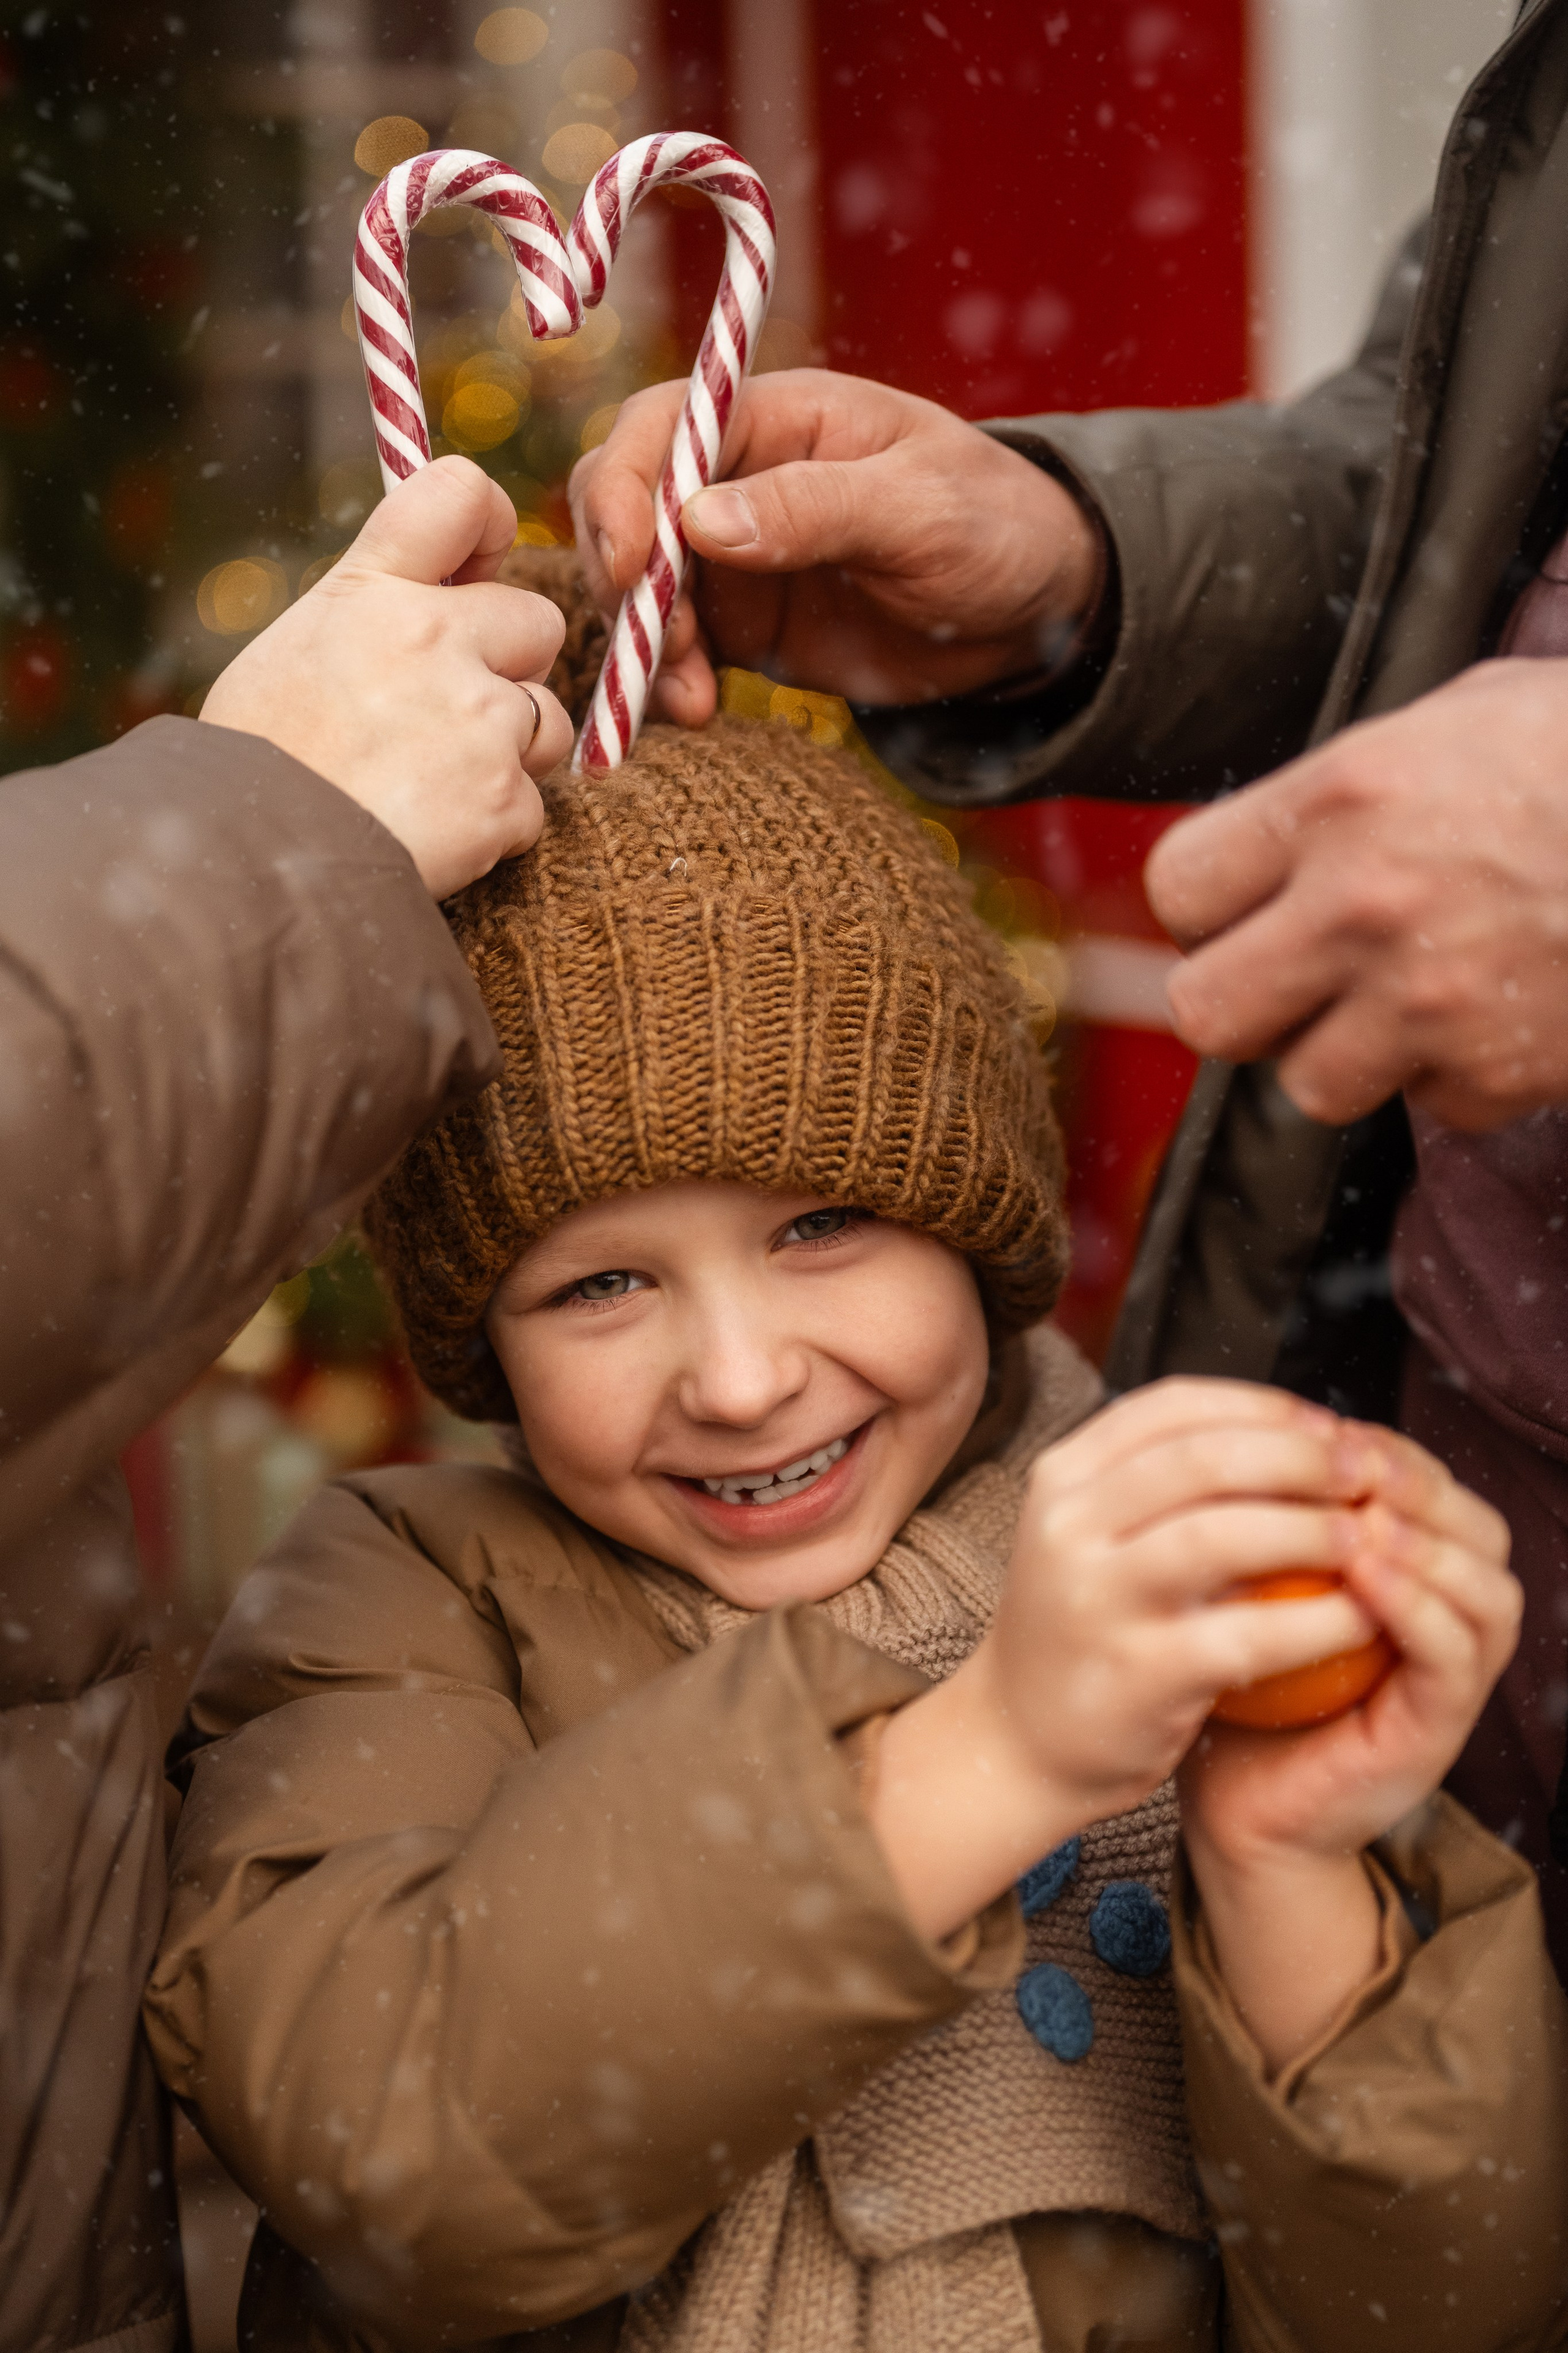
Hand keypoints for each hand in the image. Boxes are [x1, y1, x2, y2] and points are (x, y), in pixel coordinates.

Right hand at [201, 458, 574, 898]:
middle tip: (446, 716)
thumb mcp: (297, 647)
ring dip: (511, 753)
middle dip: (510, 668)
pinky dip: (495, 827)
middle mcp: (435, 636)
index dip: (488, 523)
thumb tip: (446, 588)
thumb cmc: (262, 761)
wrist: (253, 864)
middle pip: (537, 622)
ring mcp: (477, 717)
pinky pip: (532, 805)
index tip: (480, 564)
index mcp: (372, 589)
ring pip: (546, 720)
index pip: (459, 494)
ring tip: (433, 784)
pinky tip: (433, 833)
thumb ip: (374, 611)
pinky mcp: (501, 797)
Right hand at [568, 368, 1100, 722]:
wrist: (1029, 612)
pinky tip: (698, 711)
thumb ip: (815, 508)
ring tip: (687, 695)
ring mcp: (730, 555)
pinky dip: (668, 681)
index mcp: (776, 416)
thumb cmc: (991, 524)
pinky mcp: (740, 623)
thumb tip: (699, 520)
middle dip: (622, 576)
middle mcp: (735, 478)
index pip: (661, 426)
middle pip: (624, 506)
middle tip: (659, 642)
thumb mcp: (919, 508)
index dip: (624, 487)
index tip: (629, 563)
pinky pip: (674, 648)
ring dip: (642, 641)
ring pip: (637, 587)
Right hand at [866, 1379, 1382, 1940]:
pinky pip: (1247, 1633)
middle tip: (1369, 1472)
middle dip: (1303, 1457)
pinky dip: (1318, 1621)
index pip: (1175, 1405)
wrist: (1020, 1739)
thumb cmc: (1083, 1625)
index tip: (1330, 1426)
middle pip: (1205, 1458)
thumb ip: (1166, 1483)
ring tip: (1371, 1537)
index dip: (1266, 1406)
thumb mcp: (1096, 1532)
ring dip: (1315, 1530)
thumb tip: (1297, 1432)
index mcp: (1064, 1474)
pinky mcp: (1136, 1672)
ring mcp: (1095, 1598)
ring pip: (1224, 1536)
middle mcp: (1068, 1524)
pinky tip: (1363, 1619)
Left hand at [1145, 658, 1567, 1129]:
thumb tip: (1275, 843)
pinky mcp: (1501, 1072)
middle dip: (1245, 1002)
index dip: (1203, 907)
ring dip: (1350, 1052)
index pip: (1177, 885)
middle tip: (1296, 977)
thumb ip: (1350, 787)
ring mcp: (1431, 1000)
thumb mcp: (1466, 716)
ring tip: (1412, 997)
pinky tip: (1504, 1013)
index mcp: (1343, 798)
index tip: (1238, 907)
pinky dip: (1459, 1077)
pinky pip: (1431, 1107)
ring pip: (1308, 1083)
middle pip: (1206, 1013)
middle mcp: (1365, 906)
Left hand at [1178, 1424, 1515, 2068]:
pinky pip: (1454, 1656)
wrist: (1230, 1804)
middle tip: (1351, 1460)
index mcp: (1412, 1580)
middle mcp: (1450, 1624)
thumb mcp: (1246, 1587)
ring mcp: (1453, 1680)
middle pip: (1480, 1527)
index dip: (1389, 1449)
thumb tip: (1238, 1425)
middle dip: (1419, 1483)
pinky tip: (1365, 1574)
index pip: (1434, 1489)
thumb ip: (1266, 1520)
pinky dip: (1418, 1607)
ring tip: (1362, 1516)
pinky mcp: (1438, 1729)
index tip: (1323, 1427)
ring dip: (1428, 1543)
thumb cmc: (1234, 1685)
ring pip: (1489, 1588)